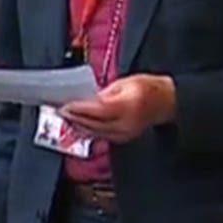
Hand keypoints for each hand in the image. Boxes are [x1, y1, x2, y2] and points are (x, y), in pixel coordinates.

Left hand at [57, 74, 176, 142]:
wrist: (164, 103)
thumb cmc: (147, 88)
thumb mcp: (124, 83)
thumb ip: (103, 94)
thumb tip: (83, 100)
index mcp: (128, 106)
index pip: (98, 111)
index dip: (79, 109)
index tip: (64, 106)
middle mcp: (125, 124)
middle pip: (93, 124)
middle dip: (74, 117)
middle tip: (58, 110)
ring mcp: (123, 135)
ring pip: (93, 132)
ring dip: (77, 125)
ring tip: (64, 116)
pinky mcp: (121, 139)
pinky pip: (98, 136)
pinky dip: (86, 130)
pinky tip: (76, 124)